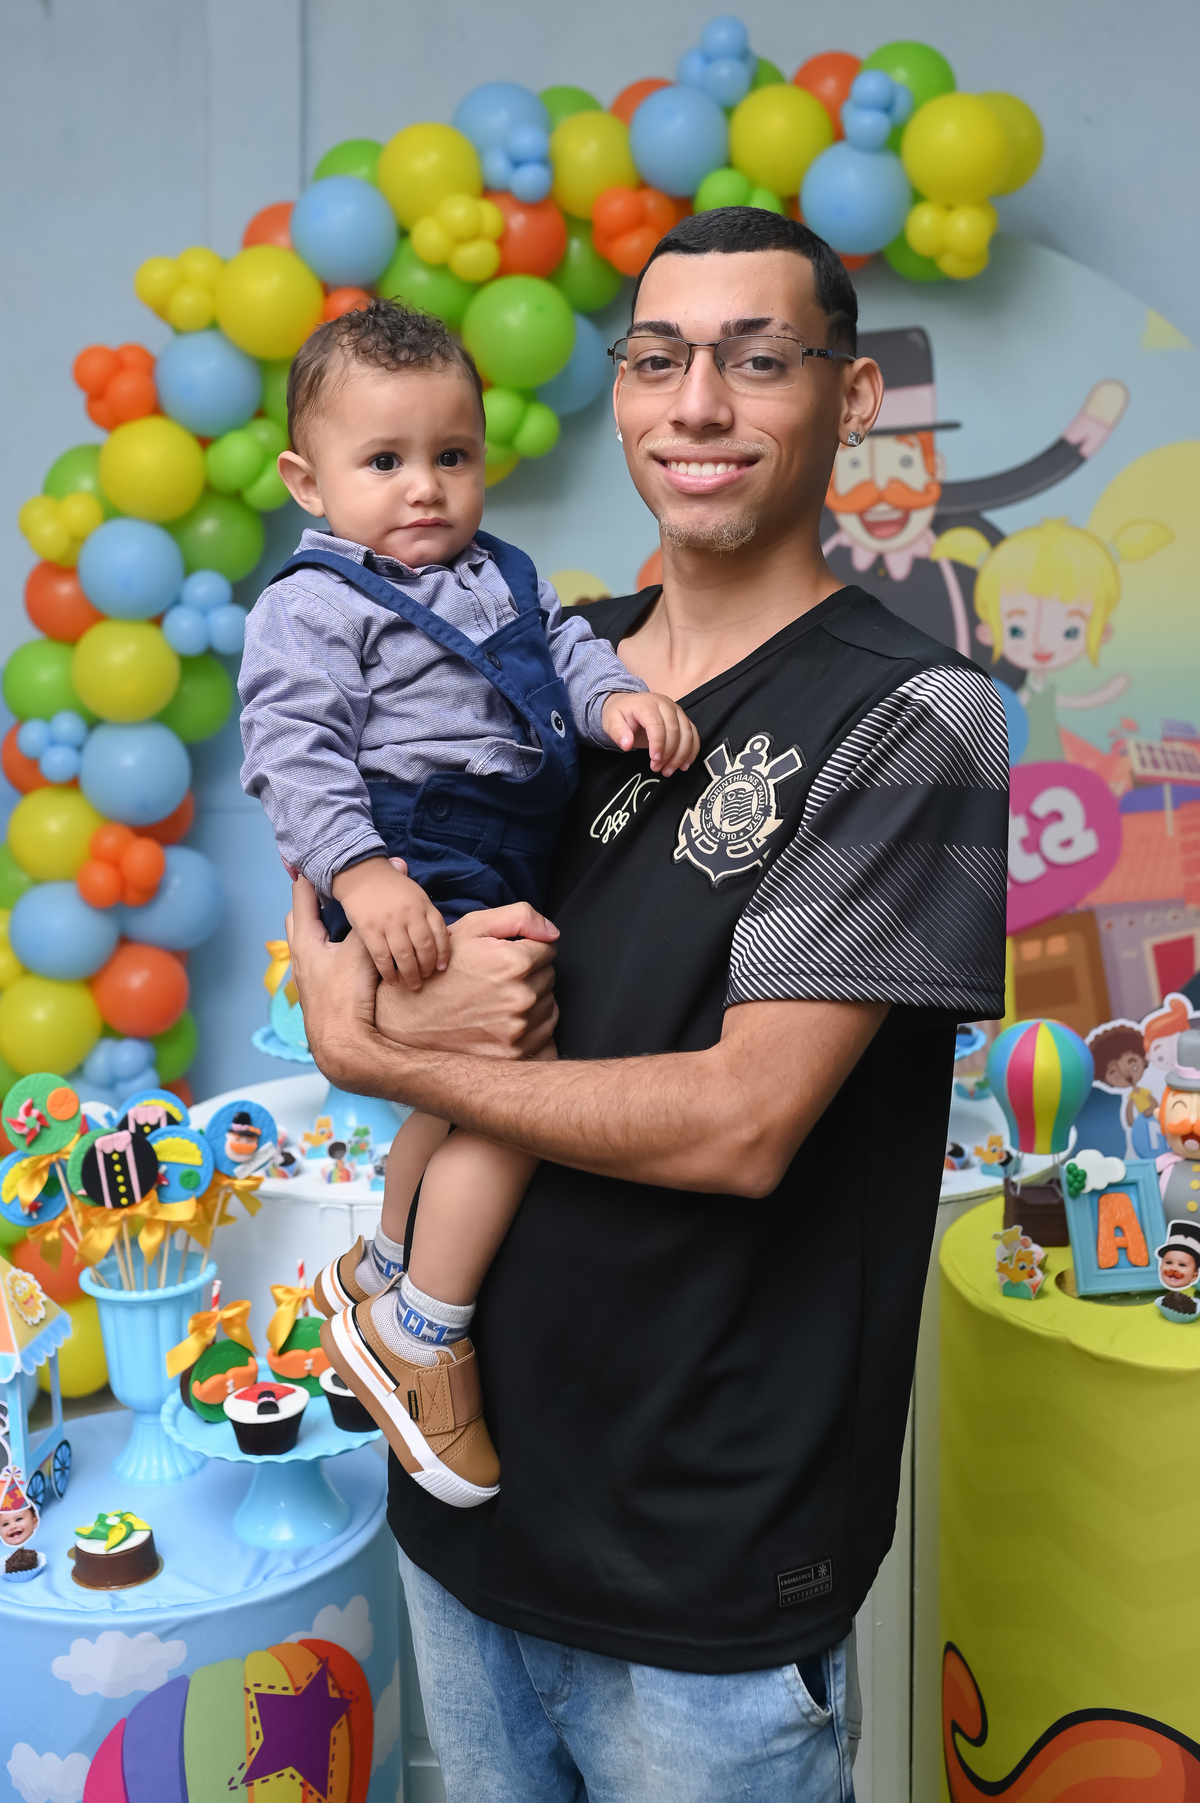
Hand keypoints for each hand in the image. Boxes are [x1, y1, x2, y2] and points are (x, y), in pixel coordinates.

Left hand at [286, 878, 383, 1090]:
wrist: (343, 1044)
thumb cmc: (345, 997)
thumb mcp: (359, 953)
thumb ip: (368, 925)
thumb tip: (383, 903)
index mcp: (305, 942)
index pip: (302, 898)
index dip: (306, 877)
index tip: (308, 860)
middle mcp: (301, 957)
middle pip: (298, 920)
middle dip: (308, 901)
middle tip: (320, 886)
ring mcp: (308, 975)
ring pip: (308, 941)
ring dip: (319, 925)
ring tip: (334, 914)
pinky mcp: (320, 990)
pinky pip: (320, 958)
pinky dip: (329, 946)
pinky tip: (345, 950)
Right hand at [331, 856, 449, 990]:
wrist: (362, 874)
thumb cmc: (392, 887)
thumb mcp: (417, 895)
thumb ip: (428, 915)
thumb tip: (447, 936)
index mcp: (424, 906)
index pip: (440, 934)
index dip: (443, 954)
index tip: (441, 968)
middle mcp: (409, 915)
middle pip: (424, 948)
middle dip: (427, 968)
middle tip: (425, 979)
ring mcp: (389, 923)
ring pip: (405, 956)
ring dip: (410, 975)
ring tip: (412, 985)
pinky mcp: (369, 930)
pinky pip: (382, 957)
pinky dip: (388, 973)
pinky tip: (392, 981)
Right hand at [375, 902, 558, 1059]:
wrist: (409, 1017)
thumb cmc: (442, 969)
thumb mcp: (472, 927)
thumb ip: (520, 918)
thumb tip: (554, 933)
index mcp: (514, 963)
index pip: (548, 950)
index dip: (527, 949)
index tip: (505, 956)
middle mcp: (521, 997)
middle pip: (549, 976)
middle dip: (530, 973)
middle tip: (497, 978)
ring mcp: (518, 1028)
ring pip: (548, 1003)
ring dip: (532, 998)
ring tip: (497, 997)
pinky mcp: (514, 1052)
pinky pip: (544, 1030)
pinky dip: (531, 1023)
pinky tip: (503, 1017)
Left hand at [601, 690, 699, 775]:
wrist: (629, 705)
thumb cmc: (621, 714)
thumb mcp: (611, 721)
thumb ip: (617, 732)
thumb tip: (626, 745)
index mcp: (647, 704)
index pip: (657, 724)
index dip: (658, 744)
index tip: (654, 760)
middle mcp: (666, 704)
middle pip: (675, 730)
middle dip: (669, 753)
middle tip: (658, 769)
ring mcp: (677, 711)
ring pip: (687, 734)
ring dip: (681, 755)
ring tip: (669, 771)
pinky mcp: (684, 719)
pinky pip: (694, 735)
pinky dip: (691, 751)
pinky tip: (684, 765)